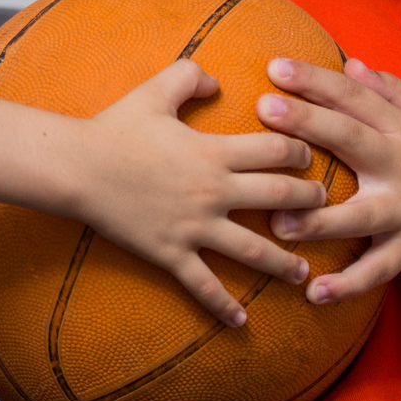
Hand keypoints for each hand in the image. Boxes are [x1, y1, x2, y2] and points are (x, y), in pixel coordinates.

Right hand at [72, 59, 329, 326]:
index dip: (302, 152)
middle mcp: (214, 191)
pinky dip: (223, 307)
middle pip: (281, 198)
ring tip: (304, 272)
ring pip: (255, 250)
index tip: (310, 158)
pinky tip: (241, 323)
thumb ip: (190, 76)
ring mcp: (195, 227)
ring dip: (285, 262)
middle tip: (324, 208)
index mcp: (214, 151)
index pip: (278, 150)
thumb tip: (216, 81)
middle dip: (311, 203)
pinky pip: (203, 285)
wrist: (77, 168)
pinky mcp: (172, 253)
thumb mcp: (155, 90)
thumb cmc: (115, 127)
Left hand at [256, 58, 400, 303]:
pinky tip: (313, 293)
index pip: (355, 97)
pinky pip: (375, 270)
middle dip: (308, 122)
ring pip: (358, 215)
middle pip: (351, 139)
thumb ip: (391, 91)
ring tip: (277, 221)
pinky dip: (347, 284)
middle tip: (264, 107)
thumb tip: (349, 64)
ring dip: (318, 221)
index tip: (275, 66)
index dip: (317, 80)